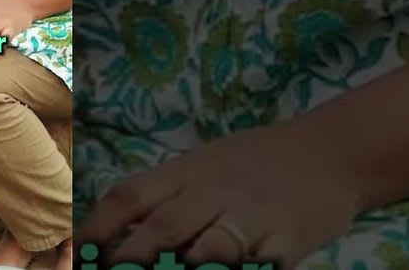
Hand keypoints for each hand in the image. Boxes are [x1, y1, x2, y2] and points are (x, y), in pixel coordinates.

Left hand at [78, 123, 360, 269]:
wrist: (330, 151)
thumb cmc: (252, 165)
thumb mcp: (201, 169)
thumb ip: (163, 199)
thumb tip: (113, 236)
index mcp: (184, 173)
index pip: (130, 196)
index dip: (100, 226)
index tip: (78, 254)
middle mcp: (212, 193)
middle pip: (164, 229)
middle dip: (133, 260)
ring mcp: (252, 217)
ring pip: (212, 251)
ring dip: (188, 269)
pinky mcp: (290, 240)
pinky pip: (264, 266)